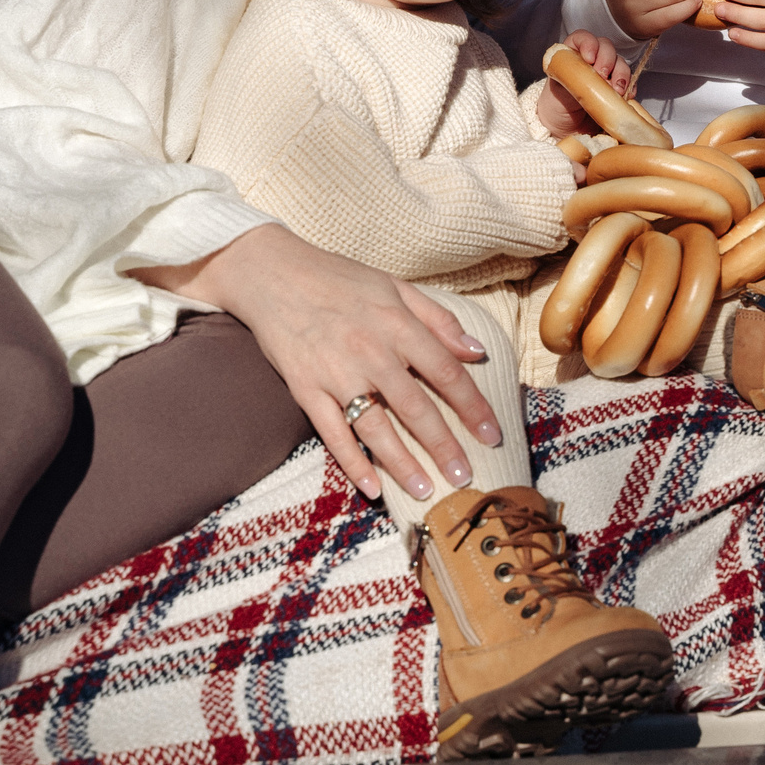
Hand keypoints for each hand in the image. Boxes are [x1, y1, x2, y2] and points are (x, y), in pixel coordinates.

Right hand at [145, 224, 501, 500]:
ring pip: (376, 428)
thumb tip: (476, 351)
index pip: (446, 372)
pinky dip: (352, 462)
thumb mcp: (395, 286)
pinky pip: (332, 434)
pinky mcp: (305, 390)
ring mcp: (335, 374)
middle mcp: (370, 352)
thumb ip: (438, 320)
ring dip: (403, 464)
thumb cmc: (339, 278)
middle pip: (415, 408)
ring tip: (425, 491)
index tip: (492, 435)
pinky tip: (372, 487)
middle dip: (444, 446)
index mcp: (397, 324)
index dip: (473, 406)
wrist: (272, 274)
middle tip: (465, 477)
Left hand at [538, 30, 632, 137]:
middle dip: (607, 60)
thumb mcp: (558, 89)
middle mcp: (591, 60)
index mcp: (573, 54)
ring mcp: (606, 73)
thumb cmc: (556, 106)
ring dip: (621, 74)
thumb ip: (573, 78)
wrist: (564, 128)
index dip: (589, 43)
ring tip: (616, 90)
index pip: (583, 38)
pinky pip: (630, 82)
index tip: (589, 59)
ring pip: (620, 62)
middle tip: (602, 76)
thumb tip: (593, 78)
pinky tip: (625, 96)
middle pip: (606, 47)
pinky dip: (630, 87)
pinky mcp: (617, 88)